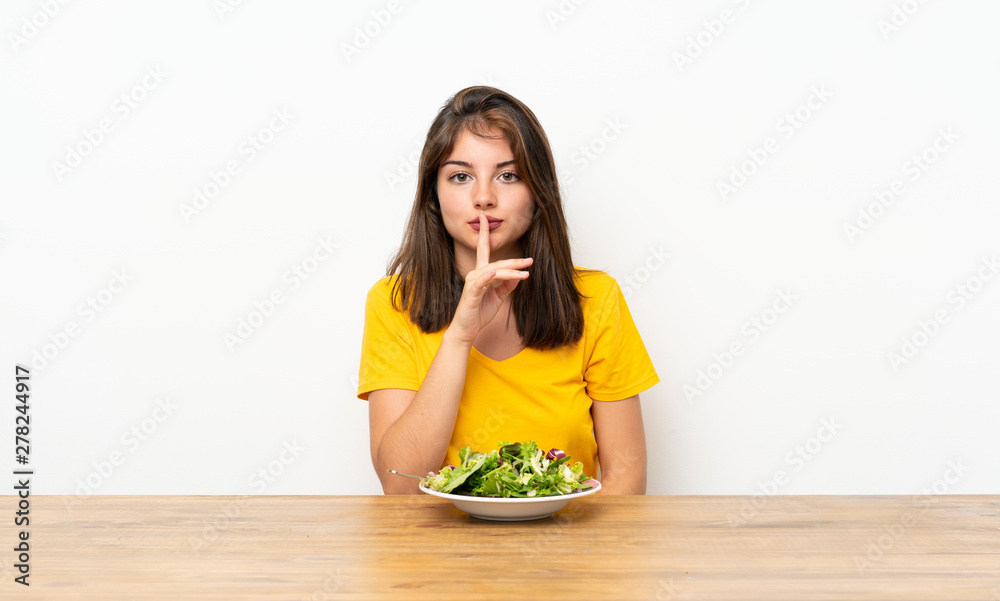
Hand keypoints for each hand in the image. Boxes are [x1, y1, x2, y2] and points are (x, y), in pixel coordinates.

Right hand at [448, 215, 531, 343]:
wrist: (468, 329)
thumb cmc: (480, 312)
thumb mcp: (499, 296)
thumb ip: (507, 284)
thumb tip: (518, 275)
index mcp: (481, 274)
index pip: (483, 250)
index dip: (484, 234)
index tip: (485, 219)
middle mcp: (476, 274)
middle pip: (497, 262)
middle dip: (514, 260)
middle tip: (529, 260)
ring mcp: (473, 282)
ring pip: (495, 271)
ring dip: (511, 271)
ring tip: (526, 272)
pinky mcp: (471, 292)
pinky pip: (482, 281)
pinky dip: (489, 276)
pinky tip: (496, 273)